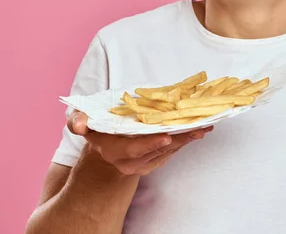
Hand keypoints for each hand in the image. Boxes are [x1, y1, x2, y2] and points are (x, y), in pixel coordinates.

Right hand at [68, 110, 212, 175]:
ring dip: (189, 138)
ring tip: (207, 125)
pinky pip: (174, 151)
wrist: (105, 153)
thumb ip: (78, 122)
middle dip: (180, 139)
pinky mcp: (157, 161)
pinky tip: (201, 128)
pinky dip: (187, 139)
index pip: (135, 149)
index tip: (166, 136)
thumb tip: (78, 124)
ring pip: (171, 150)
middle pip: (159, 150)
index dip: (151, 143)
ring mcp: (147, 163)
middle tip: (200, 128)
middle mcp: (133, 161)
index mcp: (116, 151)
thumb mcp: (83, 124)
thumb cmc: (96, 132)